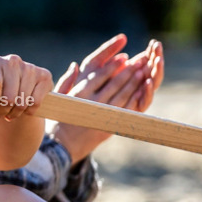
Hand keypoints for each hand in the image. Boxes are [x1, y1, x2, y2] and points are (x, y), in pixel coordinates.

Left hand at [0, 54, 52, 120]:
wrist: (11, 92)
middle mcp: (11, 60)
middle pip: (9, 98)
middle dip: (3, 110)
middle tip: (0, 111)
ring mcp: (29, 67)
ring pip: (23, 102)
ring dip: (15, 113)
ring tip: (9, 110)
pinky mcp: (44, 76)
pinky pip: (36, 102)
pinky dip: (28, 111)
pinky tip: (23, 107)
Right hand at [53, 35, 165, 161]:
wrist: (62, 145)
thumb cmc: (57, 119)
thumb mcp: (57, 97)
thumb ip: (67, 80)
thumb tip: (75, 65)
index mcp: (79, 93)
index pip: (100, 75)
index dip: (113, 65)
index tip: (123, 56)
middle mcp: (92, 102)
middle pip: (115, 83)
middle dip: (129, 70)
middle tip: (140, 60)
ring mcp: (102, 114)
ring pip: (123, 94)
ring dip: (135, 82)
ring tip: (144, 71)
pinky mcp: (109, 124)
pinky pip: (125, 110)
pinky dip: (134, 99)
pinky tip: (141, 91)